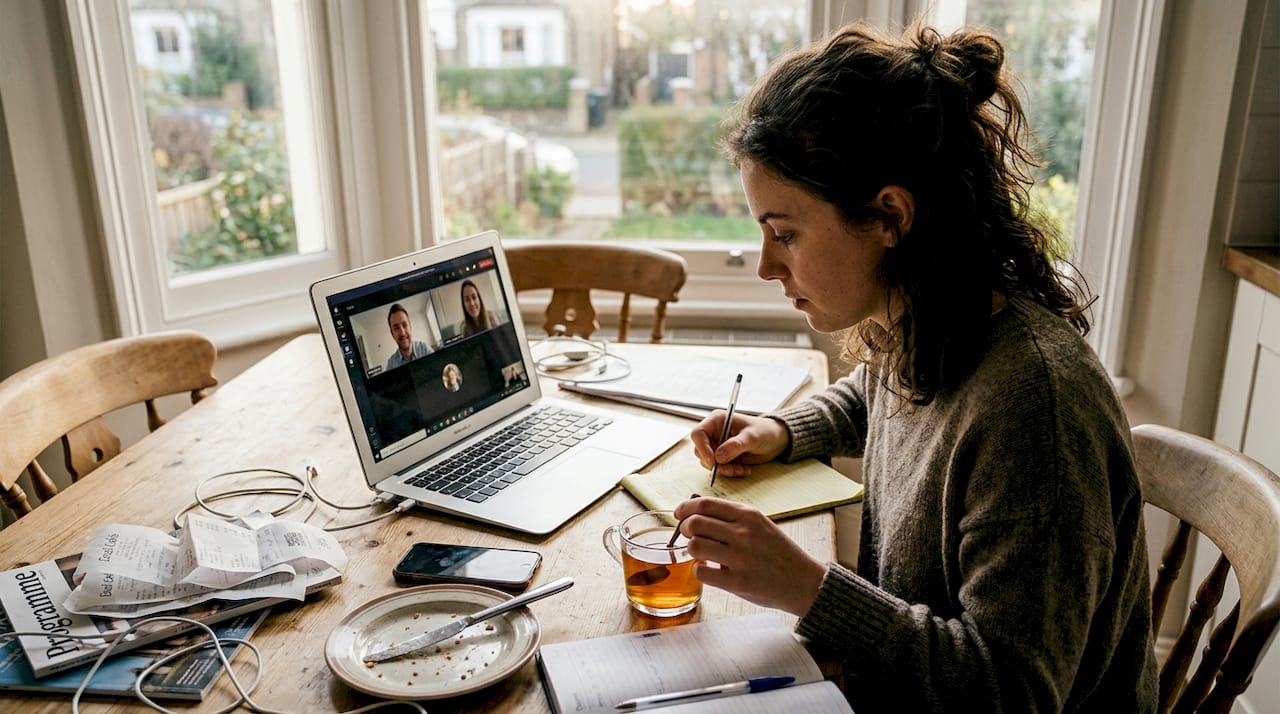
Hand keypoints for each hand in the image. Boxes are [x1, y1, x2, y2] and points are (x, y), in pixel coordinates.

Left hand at [673, 497, 825, 614]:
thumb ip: (733, 518)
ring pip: (695, 546)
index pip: (705, 504)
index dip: (686, 508)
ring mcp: (741, 558)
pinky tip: (710, 570)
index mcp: (749, 515)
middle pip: (695, 523)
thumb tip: (696, 512)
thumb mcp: (761, 525)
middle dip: (685, 529)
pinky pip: (702, 572)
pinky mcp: (738, 582)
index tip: (679, 514)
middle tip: (688, 535)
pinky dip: (700, 571)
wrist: (804, 582)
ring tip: (701, 554)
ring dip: (692, 550)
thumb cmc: (779, 553)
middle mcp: (744, 533)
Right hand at [690, 412, 788, 477]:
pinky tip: (744, 469)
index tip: (712, 461)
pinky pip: (719, 468)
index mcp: (717, 420)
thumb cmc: (765, 431)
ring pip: (709, 462)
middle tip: (730, 468)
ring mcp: (718, 445)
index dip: (702, 448)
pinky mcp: (724, 457)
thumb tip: (718, 457)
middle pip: (700, 450)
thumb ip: (735, 446)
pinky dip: (730, 472)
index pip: (698, 433)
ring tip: (740, 469)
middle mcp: (715, 432)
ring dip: (724, 469)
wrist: (776, 440)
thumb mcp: (751, 437)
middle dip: (714, 463)